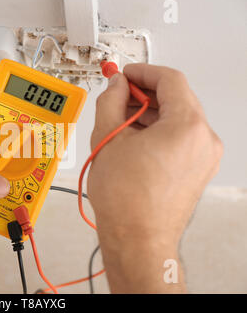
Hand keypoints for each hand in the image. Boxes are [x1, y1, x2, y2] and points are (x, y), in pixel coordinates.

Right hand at [87, 64, 222, 292]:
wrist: (137, 240)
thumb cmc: (126, 200)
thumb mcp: (108, 138)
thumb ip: (110, 100)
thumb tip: (115, 85)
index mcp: (188, 126)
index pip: (170, 80)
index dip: (142, 71)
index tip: (125, 74)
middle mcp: (204, 140)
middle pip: (176, 98)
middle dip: (144, 94)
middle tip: (118, 95)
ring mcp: (204, 158)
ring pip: (178, 120)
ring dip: (149, 114)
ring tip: (120, 121)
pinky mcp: (197, 171)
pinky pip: (180, 139)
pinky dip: (158, 132)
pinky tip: (133, 139)